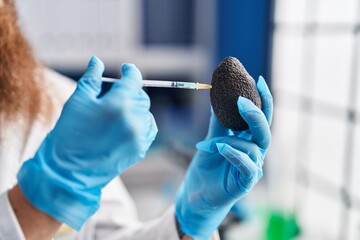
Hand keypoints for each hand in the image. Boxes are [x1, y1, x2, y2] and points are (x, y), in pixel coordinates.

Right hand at [17, 56, 156, 229]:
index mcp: (119, 104)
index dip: (130, 71)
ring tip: (117, 111)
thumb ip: (92, 78)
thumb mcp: (78, 101)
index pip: (133, 80)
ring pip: (145, 112)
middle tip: (114, 92)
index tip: (126, 68)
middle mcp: (134, 120)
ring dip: (135, 106)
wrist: (69, 172)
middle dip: (130, 90)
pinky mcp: (140, 149)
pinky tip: (128, 122)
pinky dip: (142, 121)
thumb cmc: (69, 135)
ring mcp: (139, 136)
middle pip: (140, 96)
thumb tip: (97, 61)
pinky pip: (149, 128)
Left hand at [175, 76, 271, 239]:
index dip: (263, 100)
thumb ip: (218, 122)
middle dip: (255, 114)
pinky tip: (221, 147)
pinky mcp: (245, 183)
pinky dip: (235, 154)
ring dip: (231, 140)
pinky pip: (247, 166)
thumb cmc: (207, 168)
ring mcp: (252, 168)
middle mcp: (254, 152)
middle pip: (264, 131)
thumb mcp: (211, 139)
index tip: (258, 80)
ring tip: (212, 142)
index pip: (260, 118)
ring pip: (253, 147)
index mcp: (248, 140)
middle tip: (241, 100)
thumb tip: (217, 96)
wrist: (196, 195)